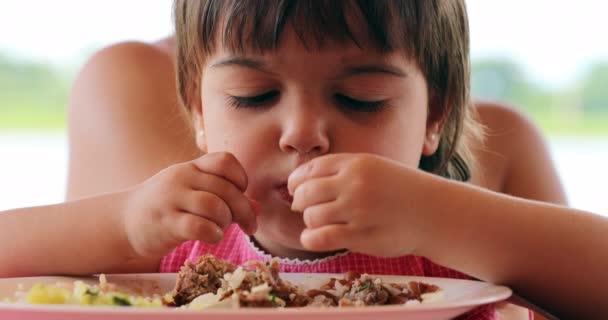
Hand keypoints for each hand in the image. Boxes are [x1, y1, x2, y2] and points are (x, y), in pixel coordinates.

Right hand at [123, 152, 256, 256]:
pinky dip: (214, 234)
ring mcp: (171, 199)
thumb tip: (258, 207)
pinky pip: (199, 226)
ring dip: (227, 222)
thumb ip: (225, 197)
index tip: (241, 194)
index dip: (241, 178)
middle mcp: (181, 178)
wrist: (124, 222)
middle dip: (244, 209)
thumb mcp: (194, 194)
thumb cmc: (167, 207)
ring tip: (222, 229)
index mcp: (191, 167)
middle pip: (226, 188)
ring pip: (215, 206)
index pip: (225, 160)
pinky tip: (212, 238)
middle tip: (249, 226)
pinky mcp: (165, 223)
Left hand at [288, 153, 435, 256]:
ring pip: (310, 217)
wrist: (434, 212)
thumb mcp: (373, 167)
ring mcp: (358, 210)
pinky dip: (311, 238)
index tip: (298, 192)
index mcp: (355, 163)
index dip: (296, 183)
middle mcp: (354, 184)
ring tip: (324, 224)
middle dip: (300, 203)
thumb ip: (340, 170)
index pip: (309, 170)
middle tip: (308, 210)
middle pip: (304, 194)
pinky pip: (319, 237)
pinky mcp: (361, 236)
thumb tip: (298, 185)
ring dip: (311, 222)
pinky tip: (317, 238)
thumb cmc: (400, 191)